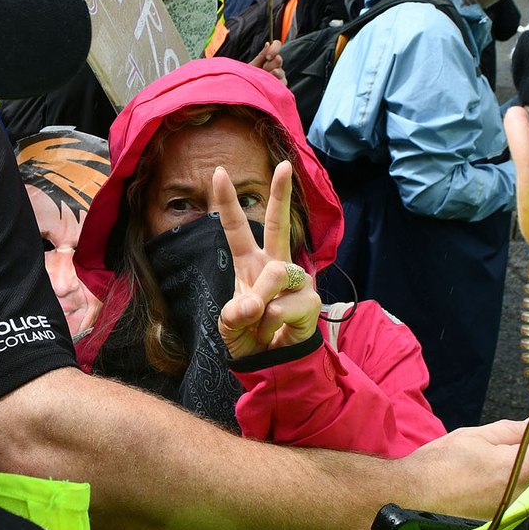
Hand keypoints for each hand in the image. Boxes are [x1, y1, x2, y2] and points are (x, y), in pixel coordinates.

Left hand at [211, 162, 319, 358]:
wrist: (274, 364)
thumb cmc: (251, 336)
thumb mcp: (230, 325)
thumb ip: (234, 313)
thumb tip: (254, 305)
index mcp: (249, 264)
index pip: (237, 228)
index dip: (227, 202)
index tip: (218, 173)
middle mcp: (274, 265)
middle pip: (278, 224)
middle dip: (281, 195)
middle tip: (285, 165)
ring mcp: (295, 280)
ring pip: (274, 275)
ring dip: (260, 302)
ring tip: (258, 321)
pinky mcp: (310, 299)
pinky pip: (281, 306)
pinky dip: (270, 323)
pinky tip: (273, 331)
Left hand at [248, 40, 286, 85]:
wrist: (245, 93)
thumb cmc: (247, 79)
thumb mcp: (252, 67)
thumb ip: (261, 57)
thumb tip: (268, 44)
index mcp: (269, 57)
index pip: (277, 45)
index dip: (274, 49)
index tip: (268, 57)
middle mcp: (276, 66)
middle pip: (279, 59)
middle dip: (270, 64)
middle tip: (263, 70)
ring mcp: (279, 77)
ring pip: (281, 72)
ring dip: (272, 75)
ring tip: (264, 79)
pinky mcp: (281, 87)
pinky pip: (282, 83)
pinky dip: (275, 84)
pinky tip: (268, 86)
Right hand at [395, 419, 528, 519]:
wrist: (411, 493)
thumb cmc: (441, 462)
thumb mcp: (474, 436)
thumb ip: (510, 431)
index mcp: (515, 469)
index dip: (523, 446)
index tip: (502, 446)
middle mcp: (516, 496)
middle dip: (516, 464)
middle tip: (485, 459)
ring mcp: (505, 514)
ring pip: (518, 490)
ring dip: (505, 481)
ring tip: (475, 476)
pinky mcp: (494, 525)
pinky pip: (505, 506)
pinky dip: (494, 497)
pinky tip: (472, 491)